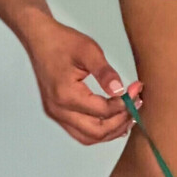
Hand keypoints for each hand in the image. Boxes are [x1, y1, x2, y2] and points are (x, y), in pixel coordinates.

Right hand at [25, 18, 140, 144]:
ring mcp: (56, 114)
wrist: (40, 39)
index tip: (136, 91)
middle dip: (120, 123)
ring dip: (110, 131)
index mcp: (66, 95)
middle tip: (135, 108)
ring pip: (88, 137)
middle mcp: (59, 110)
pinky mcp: (57, 113)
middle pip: (96, 132)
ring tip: (128, 117)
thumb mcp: (89, 51)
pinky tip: (113, 121)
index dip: (124, 104)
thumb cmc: (63, 41)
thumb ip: (105, 72)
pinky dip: (98, 130)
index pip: (103, 111)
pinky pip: (80, 131)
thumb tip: (120, 91)